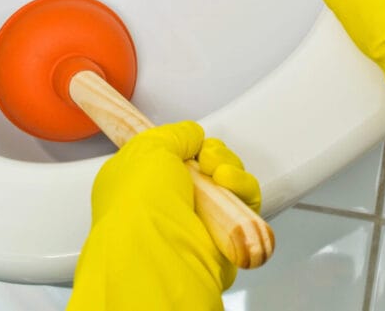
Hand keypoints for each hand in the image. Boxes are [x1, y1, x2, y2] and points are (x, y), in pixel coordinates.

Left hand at [68, 121, 260, 310]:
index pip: (171, 155)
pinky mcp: (224, 233)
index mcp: (141, 182)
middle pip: (206, 164)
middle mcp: (170, 201)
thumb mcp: (149, 148)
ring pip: (228, 180)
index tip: (189, 140)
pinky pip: (245, 201)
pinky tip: (228, 184)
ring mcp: (198, 218)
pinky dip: (241, 188)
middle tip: (205, 158)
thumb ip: (175, 134)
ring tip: (218, 173)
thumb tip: (192, 135)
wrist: (158, 250)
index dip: (185, 143)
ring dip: (228, 167)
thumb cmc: (140, 202)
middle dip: (212, 152)